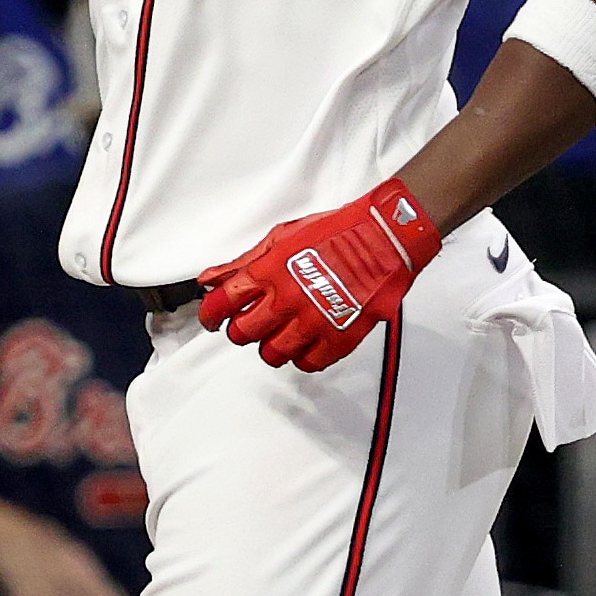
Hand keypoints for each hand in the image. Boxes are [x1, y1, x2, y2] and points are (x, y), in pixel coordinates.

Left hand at [200, 177, 439, 371]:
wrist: (385, 238)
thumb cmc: (337, 232)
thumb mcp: (282, 237)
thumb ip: (243, 262)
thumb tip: (211, 279)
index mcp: (270, 272)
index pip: (222, 304)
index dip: (210, 315)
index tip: (212, 319)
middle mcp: (288, 300)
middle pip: (243, 334)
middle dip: (242, 330)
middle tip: (251, 323)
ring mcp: (314, 322)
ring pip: (272, 354)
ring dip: (271, 346)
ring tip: (281, 333)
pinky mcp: (339, 337)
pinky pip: (308, 363)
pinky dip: (303, 356)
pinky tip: (306, 342)